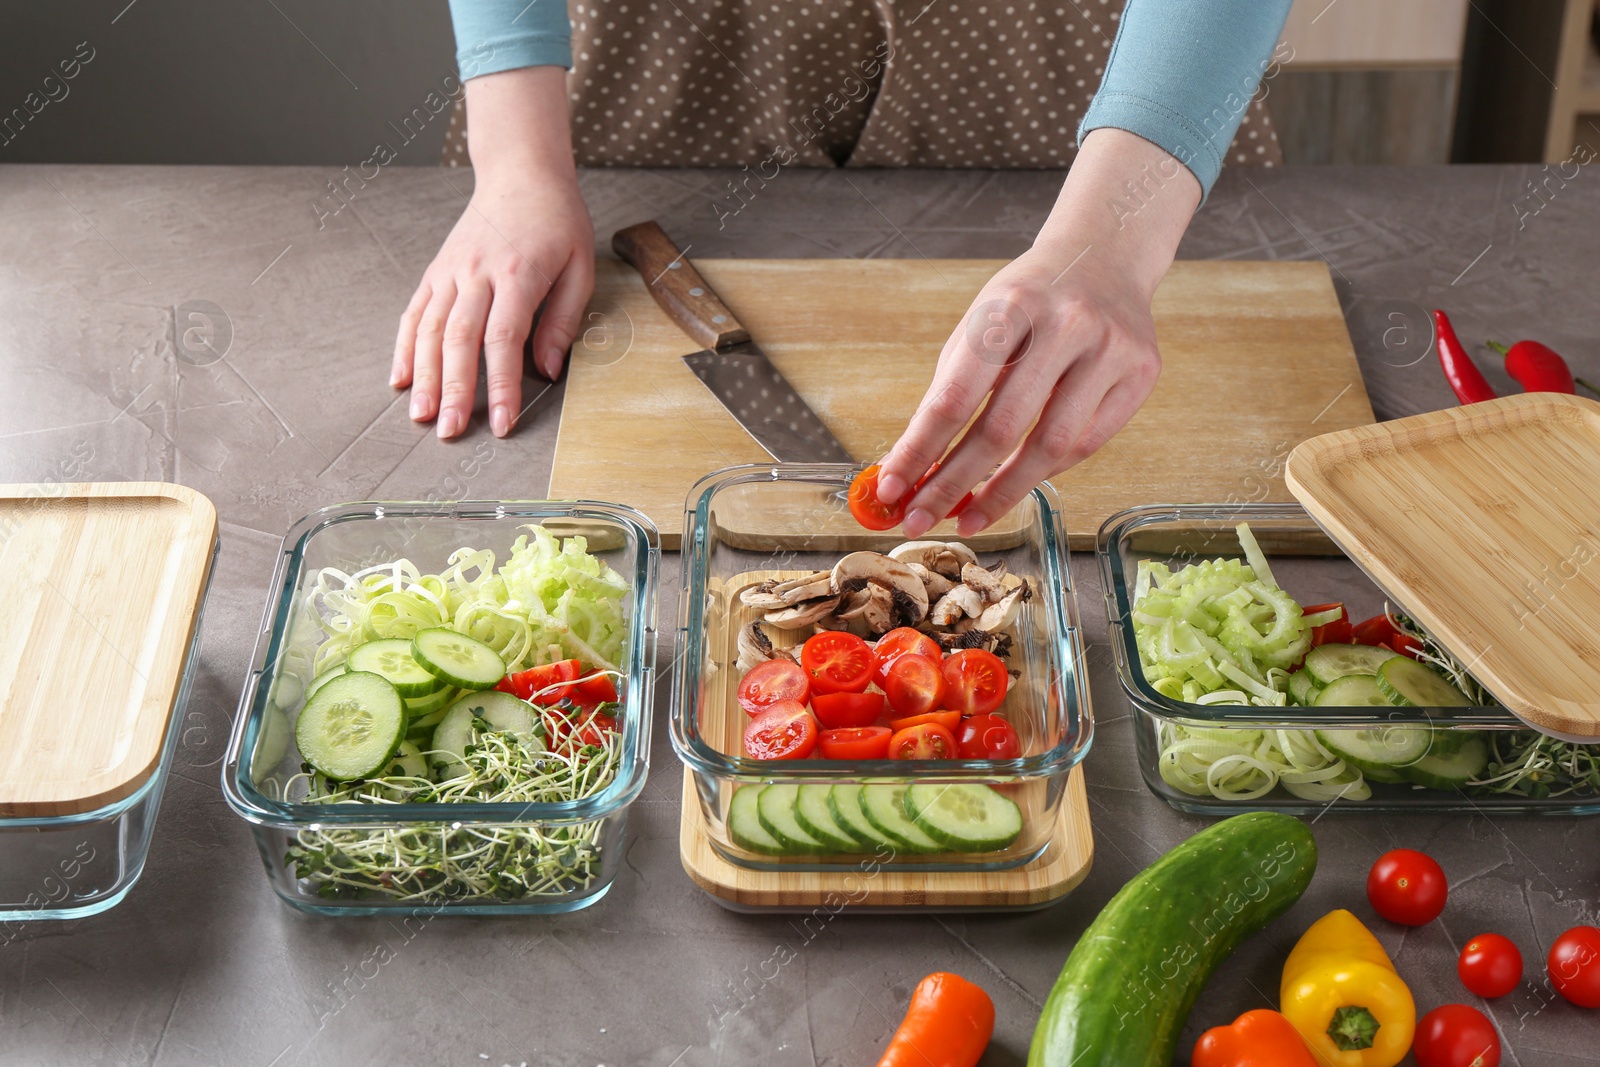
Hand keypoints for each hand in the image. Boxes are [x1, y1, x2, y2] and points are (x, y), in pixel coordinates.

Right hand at [390, 67, 591, 438]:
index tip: (500, 423)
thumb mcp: (580, 267)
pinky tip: (400, 380)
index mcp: (518, 273)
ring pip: (429, 329)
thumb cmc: (557, 221)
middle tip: (451, 432)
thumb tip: (548, 370)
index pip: (504, 339)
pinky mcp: (436, 270)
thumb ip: (564, 320)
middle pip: (459, 339)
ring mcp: (451, 271)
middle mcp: (477, 272)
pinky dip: (405, 347)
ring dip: (423, 377)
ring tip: (421, 416)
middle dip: (454, 390)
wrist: (522, 173)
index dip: (500, 384)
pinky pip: (414, 312)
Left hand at [875, 128, 1199, 536]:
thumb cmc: (1028, 299)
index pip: (956, 394)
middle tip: (920, 519)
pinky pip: (1087, 443)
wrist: (1104, 256)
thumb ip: (949, 390)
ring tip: (967, 519)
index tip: (890, 487)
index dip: (920, 448)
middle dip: (953, 483)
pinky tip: (1016, 485)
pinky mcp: (1141, 373)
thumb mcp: (979, 322)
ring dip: (1001, 492)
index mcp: (1011, 304)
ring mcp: (1111, 348)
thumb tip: (911, 465)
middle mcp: (1066, 323)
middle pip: (1002, 427)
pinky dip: (1046, 472)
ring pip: (1052, 445)